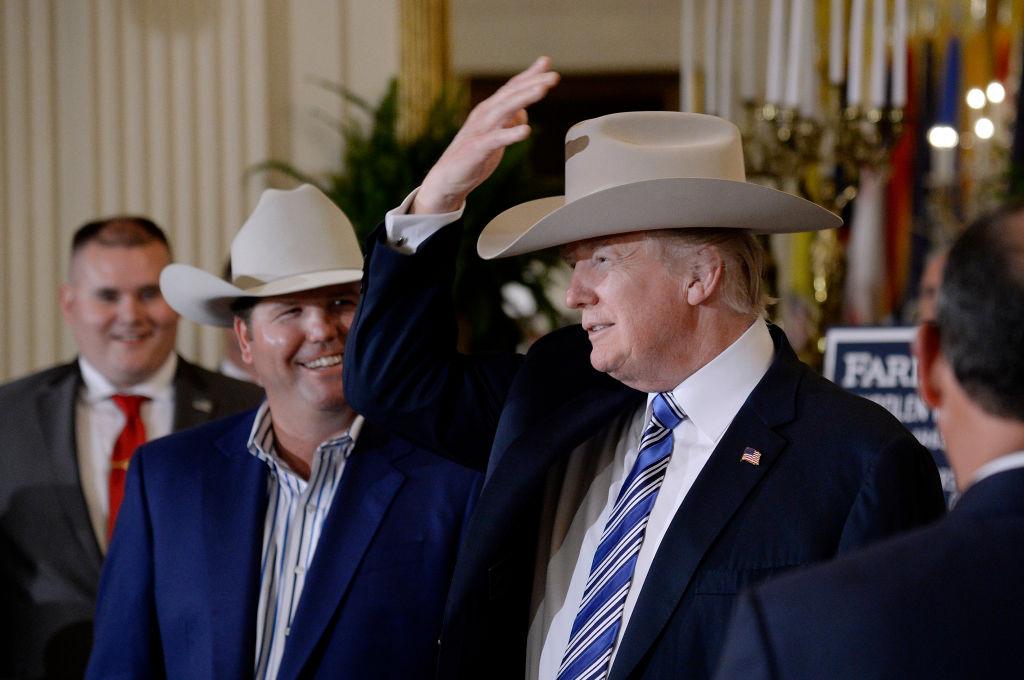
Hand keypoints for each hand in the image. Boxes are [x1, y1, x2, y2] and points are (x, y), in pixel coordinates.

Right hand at [412, 56, 559, 214]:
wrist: (447, 179)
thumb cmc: (472, 157)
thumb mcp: (495, 136)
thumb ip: (508, 122)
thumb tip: (523, 113)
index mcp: (489, 110)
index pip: (512, 88)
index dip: (529, 75)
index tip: (546, 62)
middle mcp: (484, 115)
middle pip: (511, 94)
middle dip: (533, 83)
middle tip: (554, 76)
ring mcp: (480, 130)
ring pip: (504, 110)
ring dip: (524, 99)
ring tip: (542, 91)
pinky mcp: (477, 149)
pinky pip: (496, 139)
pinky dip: (510, 134)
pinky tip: (526, 130)